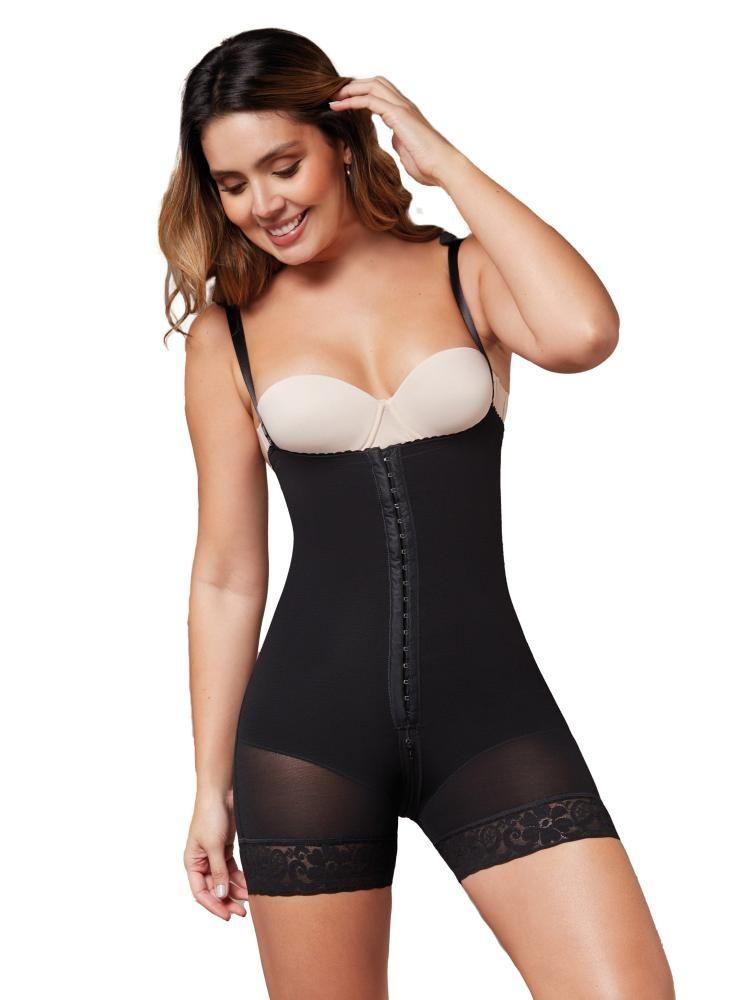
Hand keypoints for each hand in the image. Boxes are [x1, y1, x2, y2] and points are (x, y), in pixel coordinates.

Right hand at [184, 788, 247, 920]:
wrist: (221, 793)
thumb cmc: (211, 816)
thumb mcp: (214, 846)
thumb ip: (218, 872)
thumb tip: (220, 896)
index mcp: (192, 863)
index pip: (200, 892)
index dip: (213, 905)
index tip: (227, 915)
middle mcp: (202, 862)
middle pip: (214, 889)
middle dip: (227, 901)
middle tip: (242, 912)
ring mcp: (214, 856)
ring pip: (225, 881)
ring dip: (236, 890)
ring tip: (249, 899)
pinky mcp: (225, 849)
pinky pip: (232, 869)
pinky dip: (240, 878)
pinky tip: (249, 885)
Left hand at [329, 76, 461, 187]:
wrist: (443, 167)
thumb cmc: (429, 165)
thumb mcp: (407, 150)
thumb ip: (400, 141)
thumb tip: (395, 140)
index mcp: (406, 114)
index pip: (381, 93)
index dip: (362, 93)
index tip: (343, 101)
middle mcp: (404, 105)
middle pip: (375, 82)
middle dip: (354, 85)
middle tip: (334, 94)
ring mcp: (402, 107)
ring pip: (372, 85)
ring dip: (350, 89)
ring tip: (332, 97)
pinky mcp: (399, 115)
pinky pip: (370, 100)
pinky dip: (352, 101)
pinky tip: (338, 107)